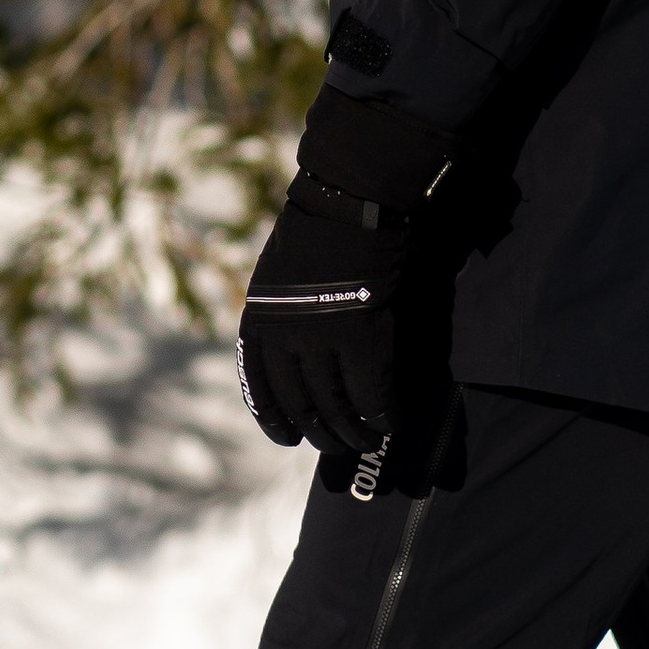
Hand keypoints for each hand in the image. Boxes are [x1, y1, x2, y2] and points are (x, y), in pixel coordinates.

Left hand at [236, 87, 447, 458]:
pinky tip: (391, 422)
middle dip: (319, 431)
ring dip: (352, 431)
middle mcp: (281, 337)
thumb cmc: (319, 230)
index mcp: (257, 320)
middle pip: (299, 403)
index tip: (288, 438)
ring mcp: (319, 341)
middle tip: (338, 445)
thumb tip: (296, 351)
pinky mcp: (360, 339)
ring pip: (335, 406)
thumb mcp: (279, 275)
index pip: (258, 386)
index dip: (273, 418)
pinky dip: (382, 414)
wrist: (347, 203)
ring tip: (366, 440)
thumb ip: (283, 315)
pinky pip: (372, 394)